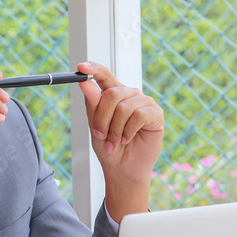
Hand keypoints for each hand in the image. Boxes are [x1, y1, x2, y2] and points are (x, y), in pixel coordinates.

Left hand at [77, 62, 163, 220]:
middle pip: (112, 94)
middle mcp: (130, 94)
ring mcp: (144, 103)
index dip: (94, 69)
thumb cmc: (109, 147)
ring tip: (114, 143)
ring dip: (115, 129)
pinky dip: (128, 131)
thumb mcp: (95, 126)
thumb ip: (93, 105)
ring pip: (124, 107)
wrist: (123, 169)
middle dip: (102, 118)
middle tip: (100, 135)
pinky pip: (139, 116)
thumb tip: (85, 84)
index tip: (81, 67)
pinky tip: (127, 140)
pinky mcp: (156, 114)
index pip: (104, 75)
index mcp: (114, 94)